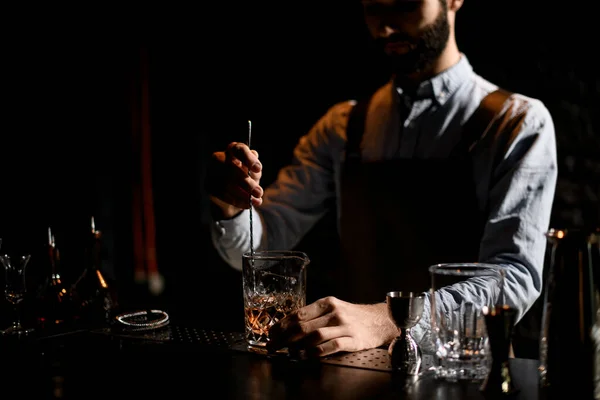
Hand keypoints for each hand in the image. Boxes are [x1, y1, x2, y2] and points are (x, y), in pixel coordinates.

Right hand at [206, 142, 262, 218]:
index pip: (239, 149)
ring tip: (256, 201)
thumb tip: (255, 170)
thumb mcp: (253, 174)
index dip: (249, 158)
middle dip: (247, 183)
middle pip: (232, 168)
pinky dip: (237, 201)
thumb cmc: (246, 178)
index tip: (258, 169)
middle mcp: (219, 157)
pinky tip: (247, 204)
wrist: (233, 193)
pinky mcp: (209, 184)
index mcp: (233, 150)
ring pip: (226, 184)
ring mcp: (211, 171)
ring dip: (243, 195)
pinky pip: (222, 194)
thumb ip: (255, 171)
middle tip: (259, 192)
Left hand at [266, 296, 397, 357]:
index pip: (299, 314)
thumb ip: (314, 315)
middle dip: (284, 338)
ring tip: (287, 352)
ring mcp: (344, 326)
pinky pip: (331, 347)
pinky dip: (315, 353)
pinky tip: (305, 356)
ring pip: (315, 336)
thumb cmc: (352, 316)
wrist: (379, 320)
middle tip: (273, 346)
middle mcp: (335, 313)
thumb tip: (288, 326)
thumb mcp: (333, 308)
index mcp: (327, 303)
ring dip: (297, 346)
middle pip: (303, 326)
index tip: (271, 334)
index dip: (282, 325)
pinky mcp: (353, 340)